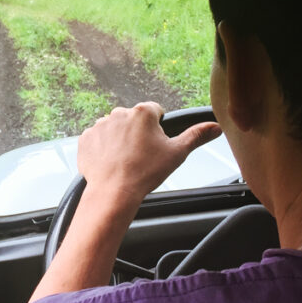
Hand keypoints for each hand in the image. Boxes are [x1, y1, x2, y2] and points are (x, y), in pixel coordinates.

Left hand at [28, 103, 220, 302]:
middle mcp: (118, 112)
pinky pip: (97, 140)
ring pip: (114, 129)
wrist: (113, 191)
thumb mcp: (177, 153)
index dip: (158, 128)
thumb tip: (216, 126)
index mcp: (142, 112)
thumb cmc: (146, 172)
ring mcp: (99, 125)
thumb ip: (196, 136)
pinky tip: (110, 164)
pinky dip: (102, 149)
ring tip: (125, 162)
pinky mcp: (85, 138)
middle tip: (141, 156)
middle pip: (133, 120)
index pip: (155, 111)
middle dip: (137, 133)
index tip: (156, 145)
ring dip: (119, 141)